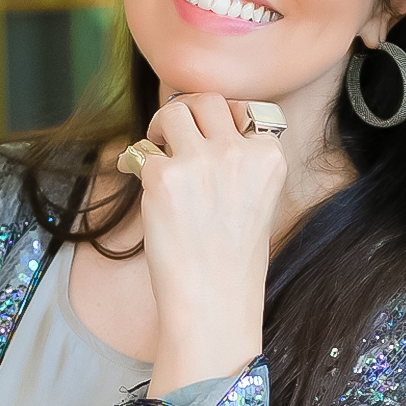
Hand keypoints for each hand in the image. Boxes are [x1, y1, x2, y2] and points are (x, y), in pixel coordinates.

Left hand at [118, 93, 286, 396]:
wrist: (213, 305)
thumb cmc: (231, 262)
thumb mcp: (256, 201)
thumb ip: (238, 162)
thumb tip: (199, 127)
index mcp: (269, 157)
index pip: (244, 111)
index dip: (219, 124)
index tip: (207, 144)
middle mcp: (238, 153)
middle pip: (207, 101)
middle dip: (187, 113)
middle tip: (171, 138)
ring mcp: (200, 162)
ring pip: (172, 112)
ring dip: (159, 128)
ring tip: (154, 153)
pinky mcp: (163, 177)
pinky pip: (142, 151)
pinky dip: (137, 165)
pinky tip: (140, 185)